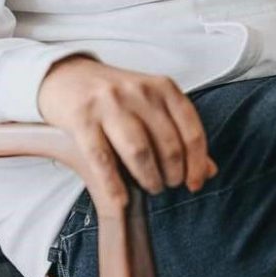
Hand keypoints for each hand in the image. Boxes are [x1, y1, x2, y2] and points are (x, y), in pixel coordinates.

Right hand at [37, 55, 218, 207]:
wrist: (65, 76)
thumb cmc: (115, 97)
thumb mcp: (152, 106)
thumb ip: (179, 134)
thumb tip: (210, 171)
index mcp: (161, 87)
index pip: (191, 130)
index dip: (198, 163)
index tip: (196, 183)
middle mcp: (138, 92)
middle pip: (167, 145)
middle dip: (173, 173)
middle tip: (168, 185)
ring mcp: (109, 104)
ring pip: (139, 152)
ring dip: (149, 179)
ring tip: (151, 187)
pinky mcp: (82, 118)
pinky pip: (102, 159)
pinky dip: (114, 185)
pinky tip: (121, 200)